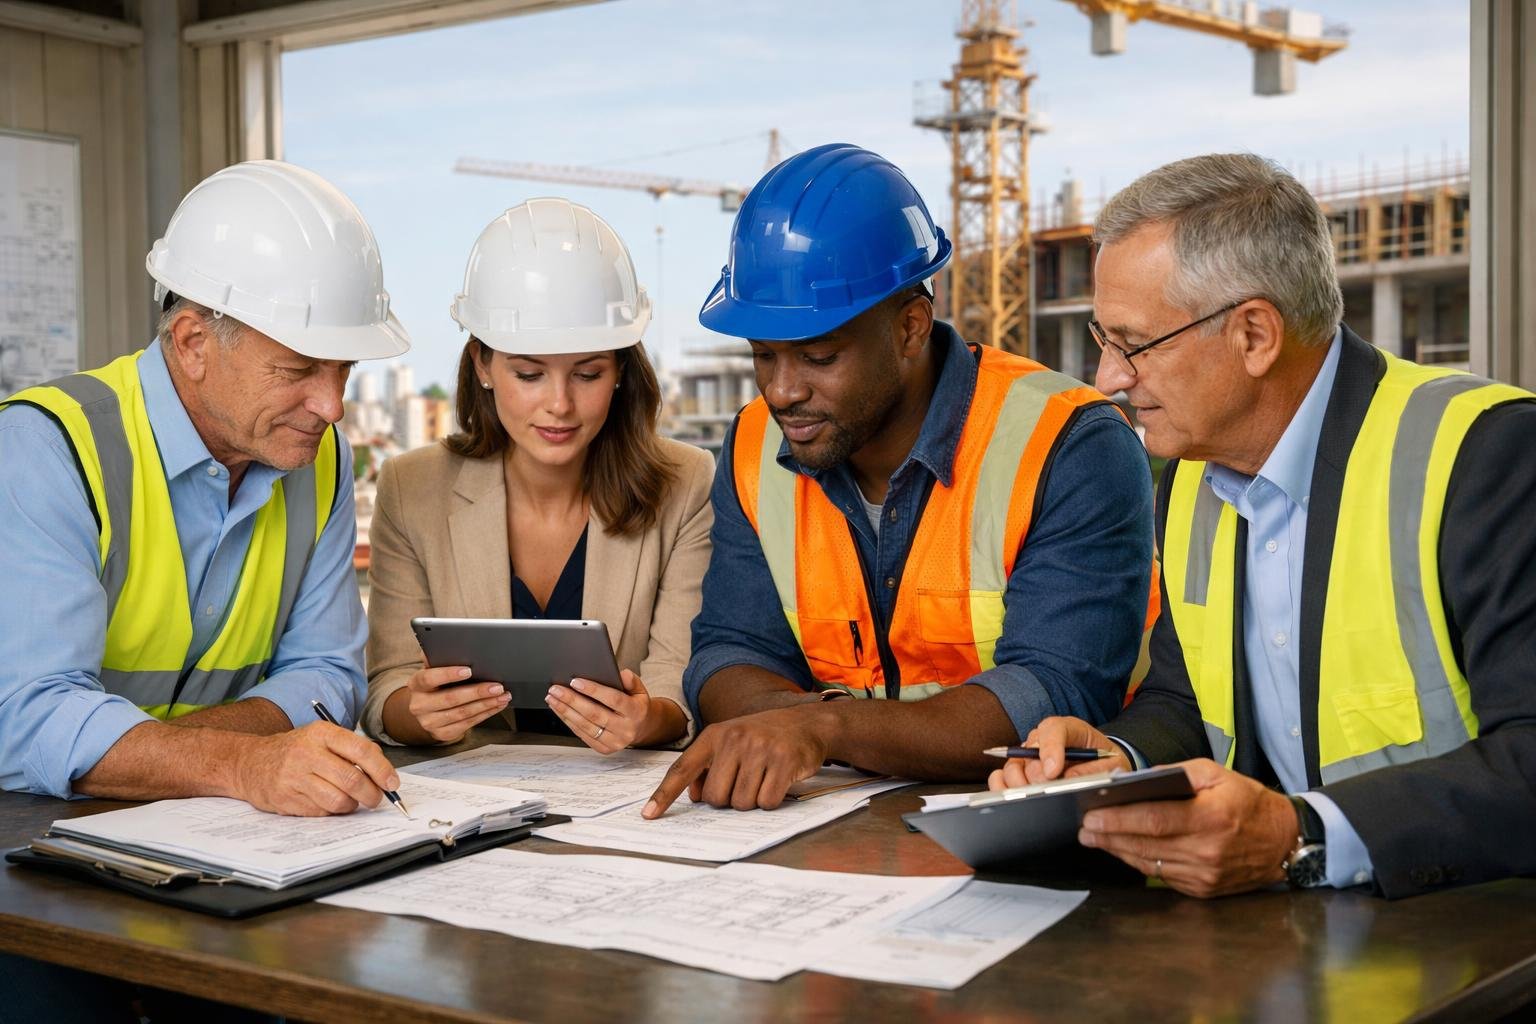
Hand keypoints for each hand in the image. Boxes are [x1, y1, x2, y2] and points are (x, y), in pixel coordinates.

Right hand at [230, 722, 399, 816]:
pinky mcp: (285, 799)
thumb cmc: (296, 751)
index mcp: (321, 733)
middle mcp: (307, 753)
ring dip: (352, 805)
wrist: (250, 762)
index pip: (361, 751)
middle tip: (376, 799)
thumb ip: (353, 750)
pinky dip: (331, 812)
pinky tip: (327, 802)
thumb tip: (384, 773)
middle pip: (352, 780)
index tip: (392, 784)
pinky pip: (321, 812)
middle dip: (372, 794)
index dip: (382, 770)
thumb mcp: (322, 738)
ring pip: (338, 800)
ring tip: (351, 801)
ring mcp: (294, 777)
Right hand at [402, 664, 510, 743]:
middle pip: (450, 698)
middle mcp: (419, 705)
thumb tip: (449, 642)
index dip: (448, 674)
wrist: (427, 710)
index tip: (469, 670)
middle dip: (477, 692)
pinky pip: (467, 724)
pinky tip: (497, 705)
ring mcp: (430, 722)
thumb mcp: (433, 670)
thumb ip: (440, 658)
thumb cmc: (436, 684)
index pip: (429, 678)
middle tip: (497, 686)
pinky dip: (485, 714)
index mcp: (416, 684)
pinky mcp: (442, 734)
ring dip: (486, 704)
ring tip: (502, 695)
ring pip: (462, 713)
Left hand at [545, 670, 664, 753]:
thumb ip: (631, 680)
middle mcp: (626, 729)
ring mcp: (615, 742)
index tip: (575, 681)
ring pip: (585, 726)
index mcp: (636, 712)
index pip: (614, 700)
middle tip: (556, 689)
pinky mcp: (604, 749)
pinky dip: (568, 722)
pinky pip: (582, 735)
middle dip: (572, 700)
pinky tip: (559, 710)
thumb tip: (621, 673)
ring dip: (565, 711)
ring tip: (552, 698)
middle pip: (595, 714)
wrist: (642, 729)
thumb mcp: (639, 690)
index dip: (594, 690)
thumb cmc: (636, 705)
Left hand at [642, 705, 831, 817]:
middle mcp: (734, 739)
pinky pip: (767, 802)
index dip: (664, 794)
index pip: (682, 768)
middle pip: (715, 797)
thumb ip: (709, 765)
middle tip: (745, 782)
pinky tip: (778, 781)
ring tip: (763, 778)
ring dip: (752, 800)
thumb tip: (694, 796)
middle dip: (729, 799)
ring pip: (741, 803)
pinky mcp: (784, 761)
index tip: (649, 815)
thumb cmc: (762, 737)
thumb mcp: (731, 742)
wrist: (806, 723)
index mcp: (714, 735)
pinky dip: (772, 800)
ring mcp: (759, 749)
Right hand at [986, 716, 1130, 789]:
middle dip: (1038, 776)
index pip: (1053, 730)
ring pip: (1013, 766)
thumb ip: (1095, 769)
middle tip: (1048, 792)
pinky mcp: (1021, 770)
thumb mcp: (1112, 764)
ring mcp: (1030, 754)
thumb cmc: (1106, 761)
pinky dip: (1003, 786)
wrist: (1103, 765)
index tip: (1054, 772)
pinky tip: (1010, 795)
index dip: (1050, 749)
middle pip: (1030, 754)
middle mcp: (1045, 738)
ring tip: (1033, 797)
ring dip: (1020, 784)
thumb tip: (1071, 778)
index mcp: (1069, 729)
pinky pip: (1003, 776)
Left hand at [1076, 758, 1297, 897]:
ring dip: (1118, 850)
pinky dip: (1138, 862)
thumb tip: (1137, 781)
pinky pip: (1161, 876)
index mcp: (1210, 818)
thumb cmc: (1249, 802)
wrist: (1284, 841)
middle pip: (1145, 844)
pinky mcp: (1203, 889)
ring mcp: (1204, 875)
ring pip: (1149, 863)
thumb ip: (1176, 773)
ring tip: (1094, 837)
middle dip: (1109, 835)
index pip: (1154, 820)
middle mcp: (1206, 851)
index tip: (1092, 814)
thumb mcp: (1217, 774)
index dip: (1119, 819)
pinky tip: (1122, 850)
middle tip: (1084, 827)